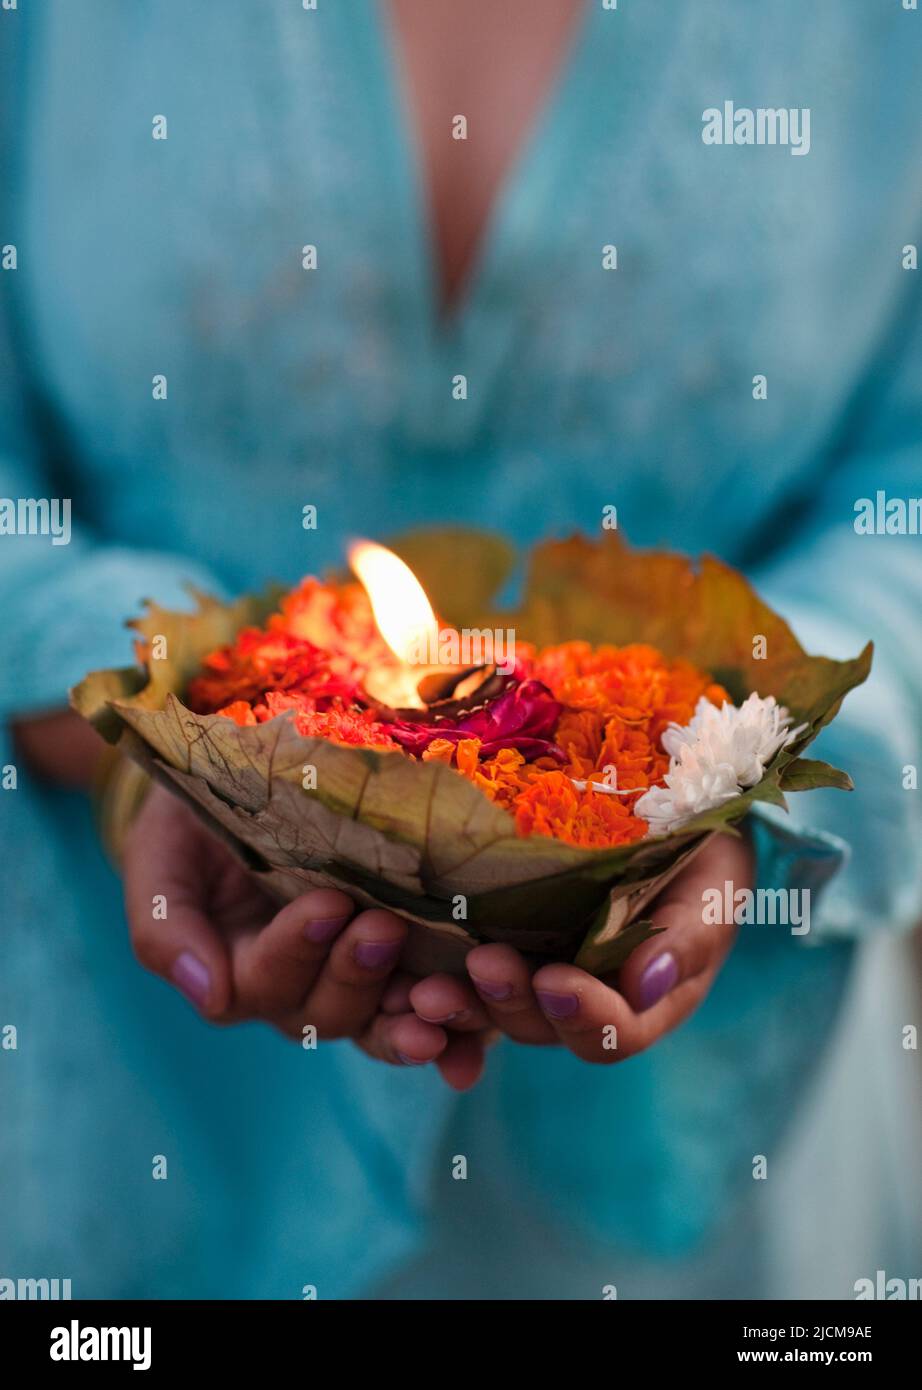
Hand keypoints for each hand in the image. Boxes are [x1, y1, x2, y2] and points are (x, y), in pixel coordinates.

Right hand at [123, 783, 492, 1088]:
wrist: (239, 788)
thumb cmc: (191, 824)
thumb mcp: (161, 861)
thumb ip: (166, 927)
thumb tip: (207, 998)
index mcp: (234, 969)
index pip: (264, 981)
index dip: (297, 949)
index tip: (329, 902)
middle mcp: (296, 988)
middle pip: (325, 1012)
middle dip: (356, 974)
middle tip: (386, 927)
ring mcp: (351, 980)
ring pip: (378, 1024)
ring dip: (410, 1019)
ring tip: (441, 998)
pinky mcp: (400, 965)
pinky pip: (422, 1013)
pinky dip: (451, 1035)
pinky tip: (475, 1044)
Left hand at [408, 833, 748, 1062]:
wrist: (672, 807)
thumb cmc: (707, 849)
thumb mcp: (714, 884)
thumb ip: (687, 937)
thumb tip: (645, 983)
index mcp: (647, 1000)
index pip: (615, 1034)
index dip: (585, 1016)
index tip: (555, 980)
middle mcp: (590, 1000)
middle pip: (545, 1026)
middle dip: (510, 1003)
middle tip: (482, 963)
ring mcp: (542, 974)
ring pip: (497, 1010)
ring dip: (462, 1005)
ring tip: (422, 989)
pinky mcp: (504, 944)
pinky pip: (466, 978)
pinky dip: (438, 982)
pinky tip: (402, 976)